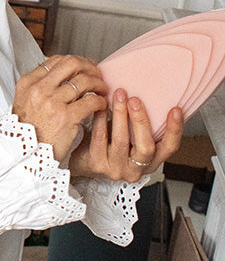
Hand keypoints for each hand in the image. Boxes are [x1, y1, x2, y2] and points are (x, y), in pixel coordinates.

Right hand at [12, 55, 108, 161]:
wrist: (25, 154)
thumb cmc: (28, 131)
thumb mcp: (24, 102)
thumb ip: (39, 87)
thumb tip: (63, 75)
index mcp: (28, 83)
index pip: (55, 60)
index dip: (75, 62)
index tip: (84, 67)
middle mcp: (39, 89)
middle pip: (71, 63)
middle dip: (89, 66)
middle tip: (97, 74)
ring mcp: (52, 102)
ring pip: (84, 81)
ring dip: (98, 84)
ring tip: (102, 90)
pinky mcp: (66, 117)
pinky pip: (90, 101)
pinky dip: (100, 101)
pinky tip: (101, 105)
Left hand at [69, 88, 183, 182]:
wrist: (85, 161)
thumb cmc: (112, 144)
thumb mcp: (133, 137)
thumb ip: (142, 124)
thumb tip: (149, 90)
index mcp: (151, 162)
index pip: (169, 148)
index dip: (174, 130)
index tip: (175, 109)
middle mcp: (136, 169)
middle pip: (146, 147)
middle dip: (141, 120)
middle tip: (136, 99)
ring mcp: (116, 169)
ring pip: (121, 141)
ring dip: (120, 115)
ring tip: (119, 95)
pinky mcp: (97, 165)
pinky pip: (100, 139)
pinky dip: (101, 120)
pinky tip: (101, 107)